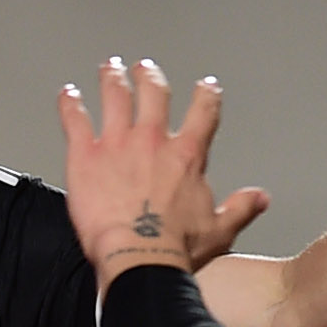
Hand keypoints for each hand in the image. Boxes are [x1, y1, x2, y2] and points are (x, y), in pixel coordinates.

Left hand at [59, 58, 269, 293]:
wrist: (140, 257)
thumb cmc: (175, 248)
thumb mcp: (219, 230)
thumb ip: (240, 208)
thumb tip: (258, 199)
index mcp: (186, 155)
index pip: (203, 112)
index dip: (206, 95)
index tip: (206, 87)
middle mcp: (152, 141)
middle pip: (153, 93)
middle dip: (149, 77)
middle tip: (145, 69)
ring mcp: (117, 144)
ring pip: (115, 96)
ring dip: (112, 78)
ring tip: (109, 69)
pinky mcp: (85, 156)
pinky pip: (75, 120)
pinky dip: (71, 104)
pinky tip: (68, 94)